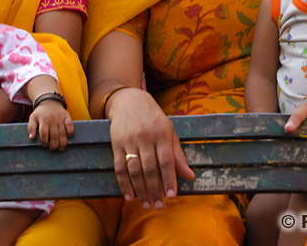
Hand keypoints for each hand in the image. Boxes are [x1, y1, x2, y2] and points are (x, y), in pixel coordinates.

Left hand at [28, 101, 73, 149]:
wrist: (50, 101)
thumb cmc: (40, 112)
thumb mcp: (32, 118)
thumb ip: (31, 127)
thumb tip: (31, 138)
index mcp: (43, 120)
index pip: (44, 134)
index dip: (44, 142)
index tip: (44, 145)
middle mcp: (52, 120)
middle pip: (54, 136)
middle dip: (54, 145)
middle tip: (53, 148)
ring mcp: (60, 119)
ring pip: (63, 133)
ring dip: (62, 142)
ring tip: (61, 148)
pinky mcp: (67, 117)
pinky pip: (70, 126)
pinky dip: (70, 132)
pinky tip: (68, 137)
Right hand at [107, 88, 194, 208]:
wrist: (129, 100)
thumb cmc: (154, 119)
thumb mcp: (169, 132)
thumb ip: (178, 155)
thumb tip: (190, 176)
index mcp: (162, 133)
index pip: (166, 160)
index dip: (169, 179)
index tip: (171, 196)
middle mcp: (145, 137)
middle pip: (150, 168)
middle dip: (155, 189)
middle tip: (158, 206)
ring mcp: (129, 140)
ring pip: (134, 170)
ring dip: (140, 190)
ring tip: (146, 204)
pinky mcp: (116, 143)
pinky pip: (119, 167)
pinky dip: (123, 183)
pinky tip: (129, 196)